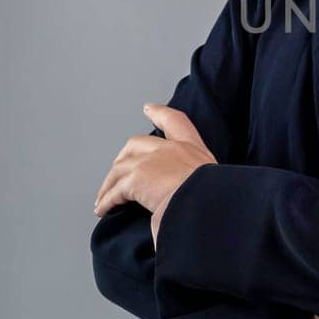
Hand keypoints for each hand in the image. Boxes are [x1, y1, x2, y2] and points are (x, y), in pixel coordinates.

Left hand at [93, 103, 216, 246]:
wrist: (208, 206)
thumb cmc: (214, 202)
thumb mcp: (215, 186)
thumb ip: (195, 187)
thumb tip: (185, 203)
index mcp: (193, 151)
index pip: (176, 122)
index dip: (160, 114)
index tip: (149, 108)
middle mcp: (171, 150)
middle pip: (136, 143)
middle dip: (123, 157)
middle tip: (117, 172)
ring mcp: (151, 162)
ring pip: (120, 168)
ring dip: (110, 184)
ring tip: (105, 198)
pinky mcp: (135, 179)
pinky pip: (114, 191)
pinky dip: (106, 201)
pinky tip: (104, 209)